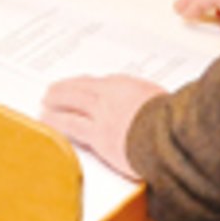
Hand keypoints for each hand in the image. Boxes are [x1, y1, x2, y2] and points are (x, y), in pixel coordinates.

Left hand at [40, 75, 166, 180]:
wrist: (171, 136)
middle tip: (54, 89)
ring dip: (56, 101)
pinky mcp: (98, 135)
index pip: (100, 83)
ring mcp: (102, 115)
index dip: (86, 85)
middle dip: (65, 89)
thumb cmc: (173, 122)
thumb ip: (149, 103)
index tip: (81, 85)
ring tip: (46, 102)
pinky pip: (71, 125)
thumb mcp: (163, 102)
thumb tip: (152, 108)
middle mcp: (111, 96)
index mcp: (128, 86)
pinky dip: (57, 120)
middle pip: (81, 88)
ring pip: (71, 103)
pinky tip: (48, 119)